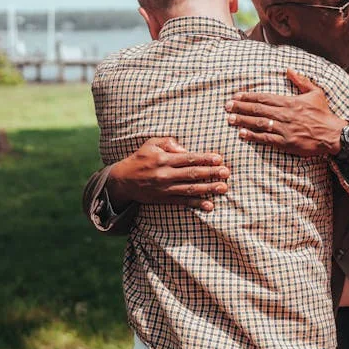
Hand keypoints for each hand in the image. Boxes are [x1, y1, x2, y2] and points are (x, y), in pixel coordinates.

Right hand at [107, 137, 228, 211]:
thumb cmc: (140, 158)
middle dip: (211, 173)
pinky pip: (182, 201)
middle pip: (192, 174)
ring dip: (208, 189)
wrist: (123, 180)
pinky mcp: (164, 199)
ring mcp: (165, 188)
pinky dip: (196, 204)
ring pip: (190, 189)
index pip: (188, 158)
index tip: (219, 159)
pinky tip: (209, 205)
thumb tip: (184, 148)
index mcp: (164, 159)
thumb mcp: (151, 144)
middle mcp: (165, 174)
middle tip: (226, 173)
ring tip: (222, 188)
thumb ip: (168, 142)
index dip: (204, 158)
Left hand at [225, 69, 347, 156]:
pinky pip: (266, 139)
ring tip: (230, 119)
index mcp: (290, 102)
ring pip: (259, 123)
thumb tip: (289, 69)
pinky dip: (253, 136)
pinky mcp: (286, 143)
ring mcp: (285, 129)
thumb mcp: (315, 93)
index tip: (236, 96)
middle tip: (227, 106)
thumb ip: (301, 81)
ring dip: (243, 121)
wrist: (333, 134)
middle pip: (258, 110)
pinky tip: (242, 134)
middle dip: (240, 107)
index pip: (264, 98)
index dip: (248, 97)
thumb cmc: (324, 114)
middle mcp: (285, 114)